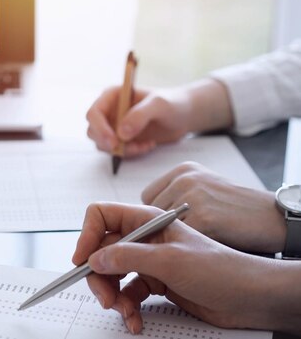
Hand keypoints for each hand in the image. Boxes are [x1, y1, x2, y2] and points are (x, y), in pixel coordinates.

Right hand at [72, 202, 296, 333]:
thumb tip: (95, 258)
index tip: (82, 260)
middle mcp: (144, 238)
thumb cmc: (220, 269)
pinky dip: (126, 307)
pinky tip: (135, 319)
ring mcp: (148, 261)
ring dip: (112, 295)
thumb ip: (128, 257)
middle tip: (105, 298)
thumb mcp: (169, 261)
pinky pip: (127, 293)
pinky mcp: (155, 283)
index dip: (87, 235)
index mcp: (147, 220)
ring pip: (112, 274)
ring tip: (124, 311)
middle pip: (102, 251)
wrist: (249, 297)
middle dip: (99, 276)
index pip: (102, 216)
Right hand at [86, 79, 232, 156]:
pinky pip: (117, 151)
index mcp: (113, 96)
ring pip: (103, 144)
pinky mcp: (122, 139)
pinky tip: (148, 145)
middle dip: (109, 143)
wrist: (184, 115)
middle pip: (93, 131)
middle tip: (130, 147)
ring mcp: (114, 126)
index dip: (100, 128)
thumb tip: (121, 133)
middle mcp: (109, 111)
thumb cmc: (173, 103)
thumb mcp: (160, 104)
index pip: (94, 113)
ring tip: (144, 145)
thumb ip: (140, 115)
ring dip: (122, 150)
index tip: (114, 141)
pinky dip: (131, 153)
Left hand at [141, 162, 284, 252]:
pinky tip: (205, 245)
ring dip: (175, 238)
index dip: (157, 215)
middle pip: (151, 213)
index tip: (173, 226)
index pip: (147, 196)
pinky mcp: (202, 217)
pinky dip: (188, 247)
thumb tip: (144, 215)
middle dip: (163, 228)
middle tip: (188, 235)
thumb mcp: (205, 188)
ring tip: (199, 238)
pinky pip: (179, 239)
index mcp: (183, 170)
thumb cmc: (238, 210)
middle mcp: (184, 178)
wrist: (273, 218)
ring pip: (161, 228)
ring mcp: (192, 196)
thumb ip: (177, 194)